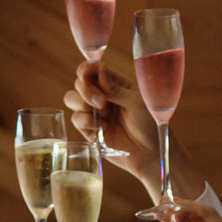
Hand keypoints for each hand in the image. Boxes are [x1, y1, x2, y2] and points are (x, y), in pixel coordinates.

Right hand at [67, 62, 161, 200]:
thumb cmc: (149, 125)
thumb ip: (115, 88)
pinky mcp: (90, 130)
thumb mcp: (136, 103)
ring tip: (102, 114)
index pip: (93, 70)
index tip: (85, 74)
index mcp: (115, 84)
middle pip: (79, 83)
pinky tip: (101, 128)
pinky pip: (76, 119)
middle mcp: (102, 96)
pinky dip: (85, 121)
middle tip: (103, 103)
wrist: (149, 153)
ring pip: (72, 99)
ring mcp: (95, 113)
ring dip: (83, 104)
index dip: (86, 69)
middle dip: (86, 90)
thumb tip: (99, 68)